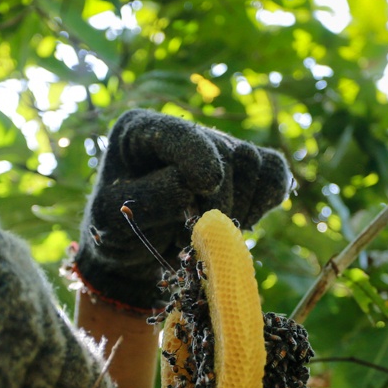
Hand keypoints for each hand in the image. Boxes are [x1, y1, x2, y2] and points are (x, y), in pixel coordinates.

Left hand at [73, 109, 291, 308]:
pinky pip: (274, 174)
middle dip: (217, 201)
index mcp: (137, 131)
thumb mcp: (113, 220)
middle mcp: (181, 130)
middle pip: (224, 152)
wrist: (134, 258)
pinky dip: (265, 201)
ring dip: (238, 207)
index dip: (198, 156)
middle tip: (195, 236)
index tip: (206, 185)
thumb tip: (193, 184)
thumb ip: (150, 198)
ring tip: (207, 233)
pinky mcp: (243, 170)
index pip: (179, 132)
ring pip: (253, 163)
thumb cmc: (115, 235)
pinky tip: (242, 223)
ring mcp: (216, 147)